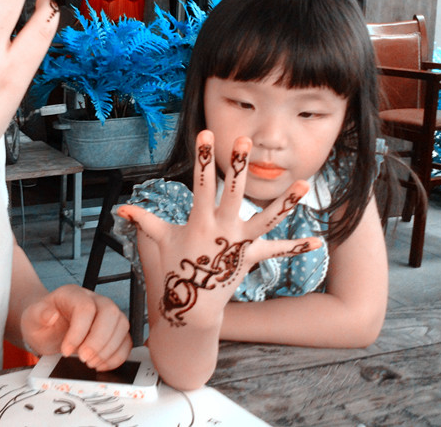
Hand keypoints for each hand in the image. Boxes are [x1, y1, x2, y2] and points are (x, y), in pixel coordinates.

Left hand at [20, 284, 131, 370]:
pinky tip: (101, 364)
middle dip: (99, 340)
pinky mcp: (114, 330)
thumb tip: (50, 315)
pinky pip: (126, 340)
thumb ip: (39, 315)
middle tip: (84, 358)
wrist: (47, 328)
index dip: (78, 332)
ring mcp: (107, 314)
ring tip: (90, 363)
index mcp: (73, 294)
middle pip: (110, 312)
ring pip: (122, 325)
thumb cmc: (41, 322)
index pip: (85, 308)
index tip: (65, 351)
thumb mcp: (32, 318)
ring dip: (109, 349)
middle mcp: (94, 300)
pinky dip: (117, 356)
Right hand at [117, 130, 320, 329]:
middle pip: (233, 192)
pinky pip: (276, 252)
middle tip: (244, 140)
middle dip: (238, 165)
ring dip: (286, 203)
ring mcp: (240, 244)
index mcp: (200, 221)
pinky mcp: (251, 257)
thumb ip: (143, 221)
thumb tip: (120, 208)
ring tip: (304, 184)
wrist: (193, 306)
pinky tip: (319, 241)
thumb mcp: (158, 241)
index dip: (203, 159)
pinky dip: (296, 247)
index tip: (205, 134)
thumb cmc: (174, 268)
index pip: (201, 183)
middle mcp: (223, 229)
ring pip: (266, 219)